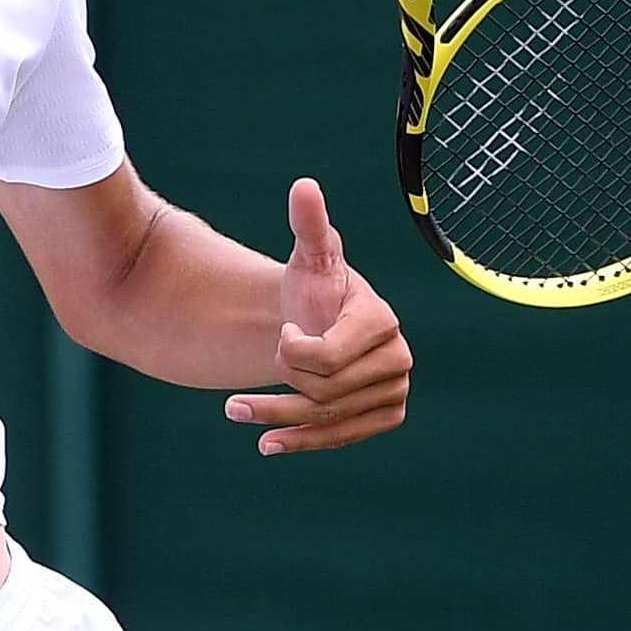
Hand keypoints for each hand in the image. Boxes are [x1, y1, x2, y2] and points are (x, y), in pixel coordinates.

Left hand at [224, 178, 411, 454]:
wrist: (322, 321)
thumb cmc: (315, 287)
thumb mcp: (310, 256)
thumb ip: (309, 225)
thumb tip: (304, 185)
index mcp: (380, 319)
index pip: (327, 356)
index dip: (292, 350)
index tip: (284, 331)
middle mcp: (397, 358)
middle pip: (323, 389)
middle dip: (283, 380)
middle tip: (264, 365)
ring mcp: (394, 392)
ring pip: (327, 416)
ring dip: (276, 418)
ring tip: (233, 412)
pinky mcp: (385, 417)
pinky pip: (342, 437)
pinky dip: (303, 442)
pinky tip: (265, 445)